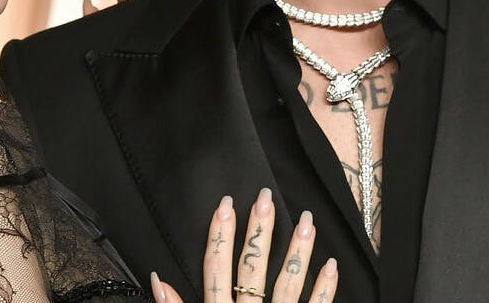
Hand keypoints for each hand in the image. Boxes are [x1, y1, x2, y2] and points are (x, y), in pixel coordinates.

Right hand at [149, 189, 337, 302]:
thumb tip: (158, 279)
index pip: (215, 269)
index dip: (220, 235)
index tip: (225, 204)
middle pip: (252, 268)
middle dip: (259, 232)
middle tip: (266, 199)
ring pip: (287, 284)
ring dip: (298, 251)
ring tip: (307, 221)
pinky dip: (324, 289)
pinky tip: (331, 265)